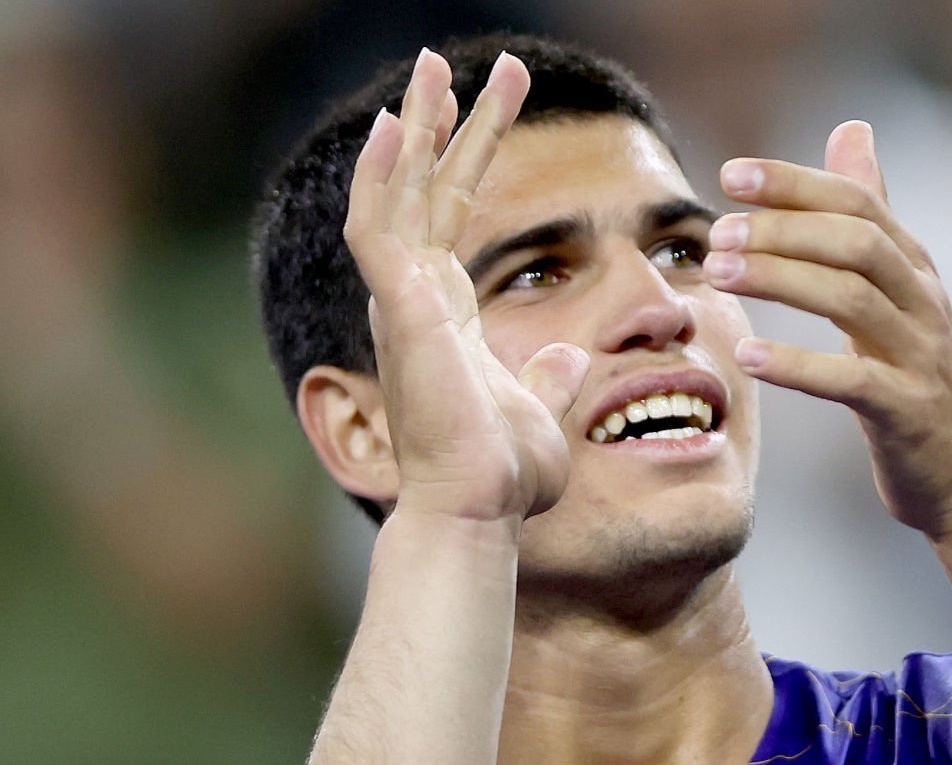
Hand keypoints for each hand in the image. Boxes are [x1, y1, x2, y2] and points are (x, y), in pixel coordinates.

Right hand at [344, 49, 588, 523]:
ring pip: (401, 193)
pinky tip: (388, 126)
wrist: (479, 512)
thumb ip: (553, 379)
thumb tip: (572, 354)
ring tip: (434, 66)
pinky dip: (378, 175)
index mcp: (449, 318)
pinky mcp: (400, 311)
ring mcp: (404, 304)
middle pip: (430, 189)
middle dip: (450, 122)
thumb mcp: (544, 412)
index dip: (473, 155)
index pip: (456, 216)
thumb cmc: (505, 479)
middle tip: (478, 64)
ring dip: (416, 129)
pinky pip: (379, 228)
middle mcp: (419, 302)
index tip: (496, 104)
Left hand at [707, 122, 951, 538]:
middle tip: (718, 234)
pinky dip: (797, 365)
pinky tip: (748, 356)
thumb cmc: (915, 378)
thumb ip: (871, 214)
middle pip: (856, 241)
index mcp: (913, 268)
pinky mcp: (909, 412)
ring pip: (852, 299)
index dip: (795, 182)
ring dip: (780, 280)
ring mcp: (921, 357)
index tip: (731, 174)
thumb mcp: (895, 289)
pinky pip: (852, 381)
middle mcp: (923, 302)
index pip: (857, 202)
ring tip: (720, 276)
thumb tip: (851, 128)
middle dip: (783, 229)